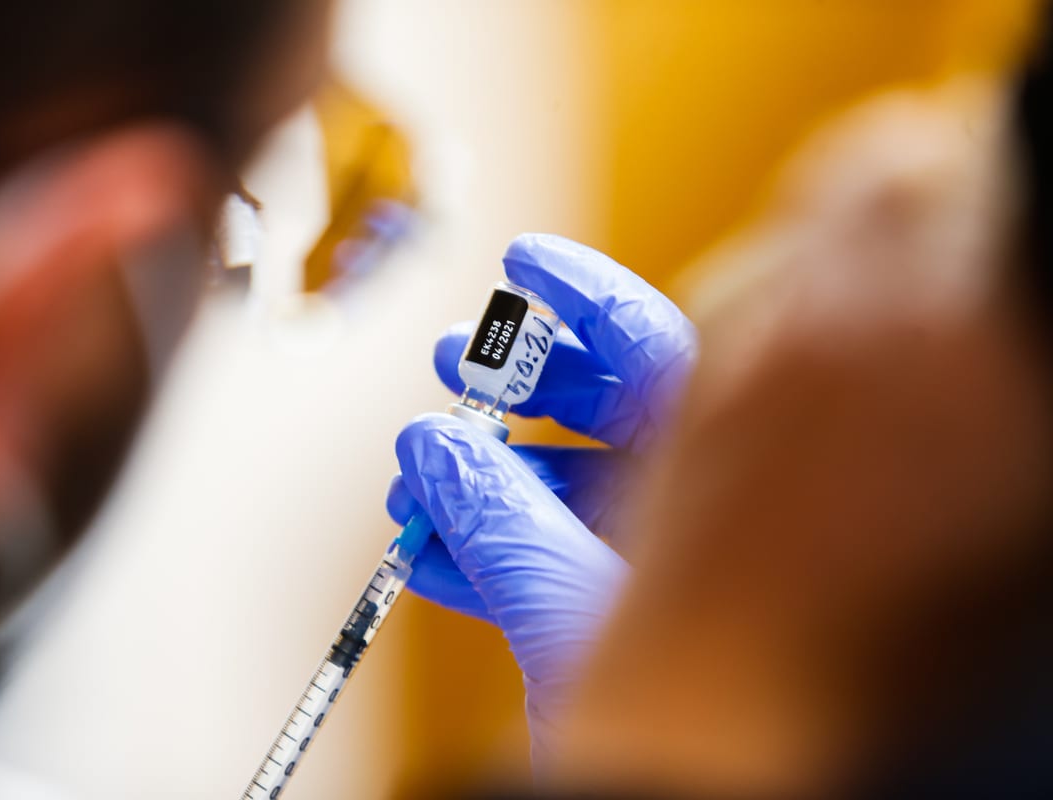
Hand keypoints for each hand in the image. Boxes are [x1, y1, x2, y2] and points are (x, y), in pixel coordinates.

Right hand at [386, 233, 694, 763]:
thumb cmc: (694, 731)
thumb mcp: (571, 610)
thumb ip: (499, 522)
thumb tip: (433, 445)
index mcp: (725, 486)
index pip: (660, 352)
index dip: (588, 297)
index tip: (526, 263)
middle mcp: (699, 512)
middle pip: (603, 410)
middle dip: (515, 384)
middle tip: (453, 359)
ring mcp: (657, 562)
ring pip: (564, 488)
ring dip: (479, 476)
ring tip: (413, 471)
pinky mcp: (617, 615)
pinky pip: (549, 556)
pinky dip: (485, 548)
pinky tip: (427, 548)